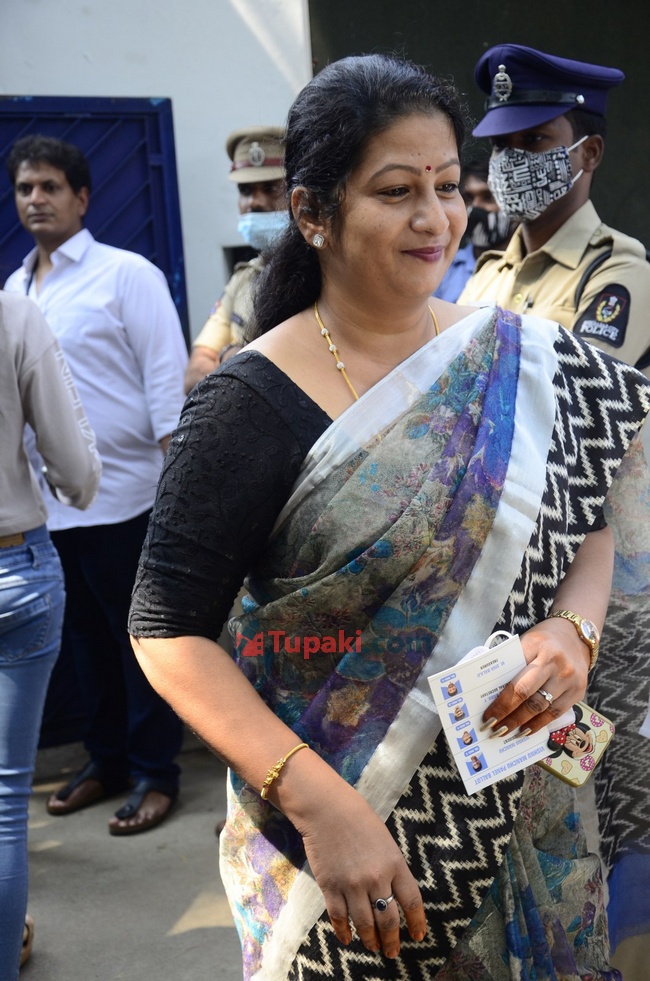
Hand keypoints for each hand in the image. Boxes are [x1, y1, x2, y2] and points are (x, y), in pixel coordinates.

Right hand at [295, 783, 426, 958]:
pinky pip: (339, 917)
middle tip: (392, 952)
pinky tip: (348, 938)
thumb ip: (392, 868)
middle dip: (392, 940)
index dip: (417, 923)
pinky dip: (344, 932)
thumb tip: (395, 896)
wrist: (326, 809)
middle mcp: (375, 878)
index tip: (418, 936)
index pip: (412, 901)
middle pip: (388, 919)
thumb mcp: (385, 841)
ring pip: (365, 924)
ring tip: (373, 947)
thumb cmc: (358, 819)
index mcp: (394, 864)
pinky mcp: (330, 887)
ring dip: (370, 940)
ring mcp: (351, 884)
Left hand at [481, 618, 589, 736]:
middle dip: (508, 716)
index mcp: (535, 647)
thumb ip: (511, 664)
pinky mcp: (578, 690)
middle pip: (527, 696)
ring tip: (506, 732)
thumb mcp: (524, 643)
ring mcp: (569, 678)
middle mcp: (555, 663)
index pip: (514, 680)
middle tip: (493, 729)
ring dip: (522, 723)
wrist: (576, 634)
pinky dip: (540, 723)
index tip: (487, 716)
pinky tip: (526, 730)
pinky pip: (556, 712)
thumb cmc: (543, 641)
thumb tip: (491, 694)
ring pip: (542, 708)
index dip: (500, 703)